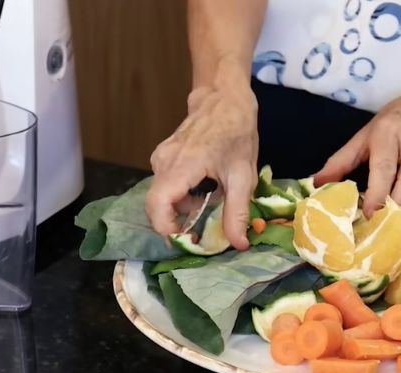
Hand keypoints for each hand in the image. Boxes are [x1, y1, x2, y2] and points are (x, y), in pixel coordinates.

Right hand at [145, 84, 258, 250]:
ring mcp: (160, 157)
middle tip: (201, 233)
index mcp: (181, 167)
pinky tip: (205, 187)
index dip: (167, 231)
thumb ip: (237, 212)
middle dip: (176, 224)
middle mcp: (163, 162)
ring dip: (183, 208)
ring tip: (212, 200)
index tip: (189, 242)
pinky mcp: (163, 155)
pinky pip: (167, 184)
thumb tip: (238, 244)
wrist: (225, 99)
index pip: (157, 207)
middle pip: (156, 206)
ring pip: (163, 196)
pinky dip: (183, 194)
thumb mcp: (243, 177)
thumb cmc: (236, 133)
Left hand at [314, 87, 400, 216]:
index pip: (384, 169)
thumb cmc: (395, 121)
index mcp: (390, 134)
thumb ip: (341, 160)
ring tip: (389, 194)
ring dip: (400, 202)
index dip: (376, 194)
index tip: (368, 213)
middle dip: (390, 206)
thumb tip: (316, 183)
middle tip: (375, 215)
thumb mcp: (365, 134)